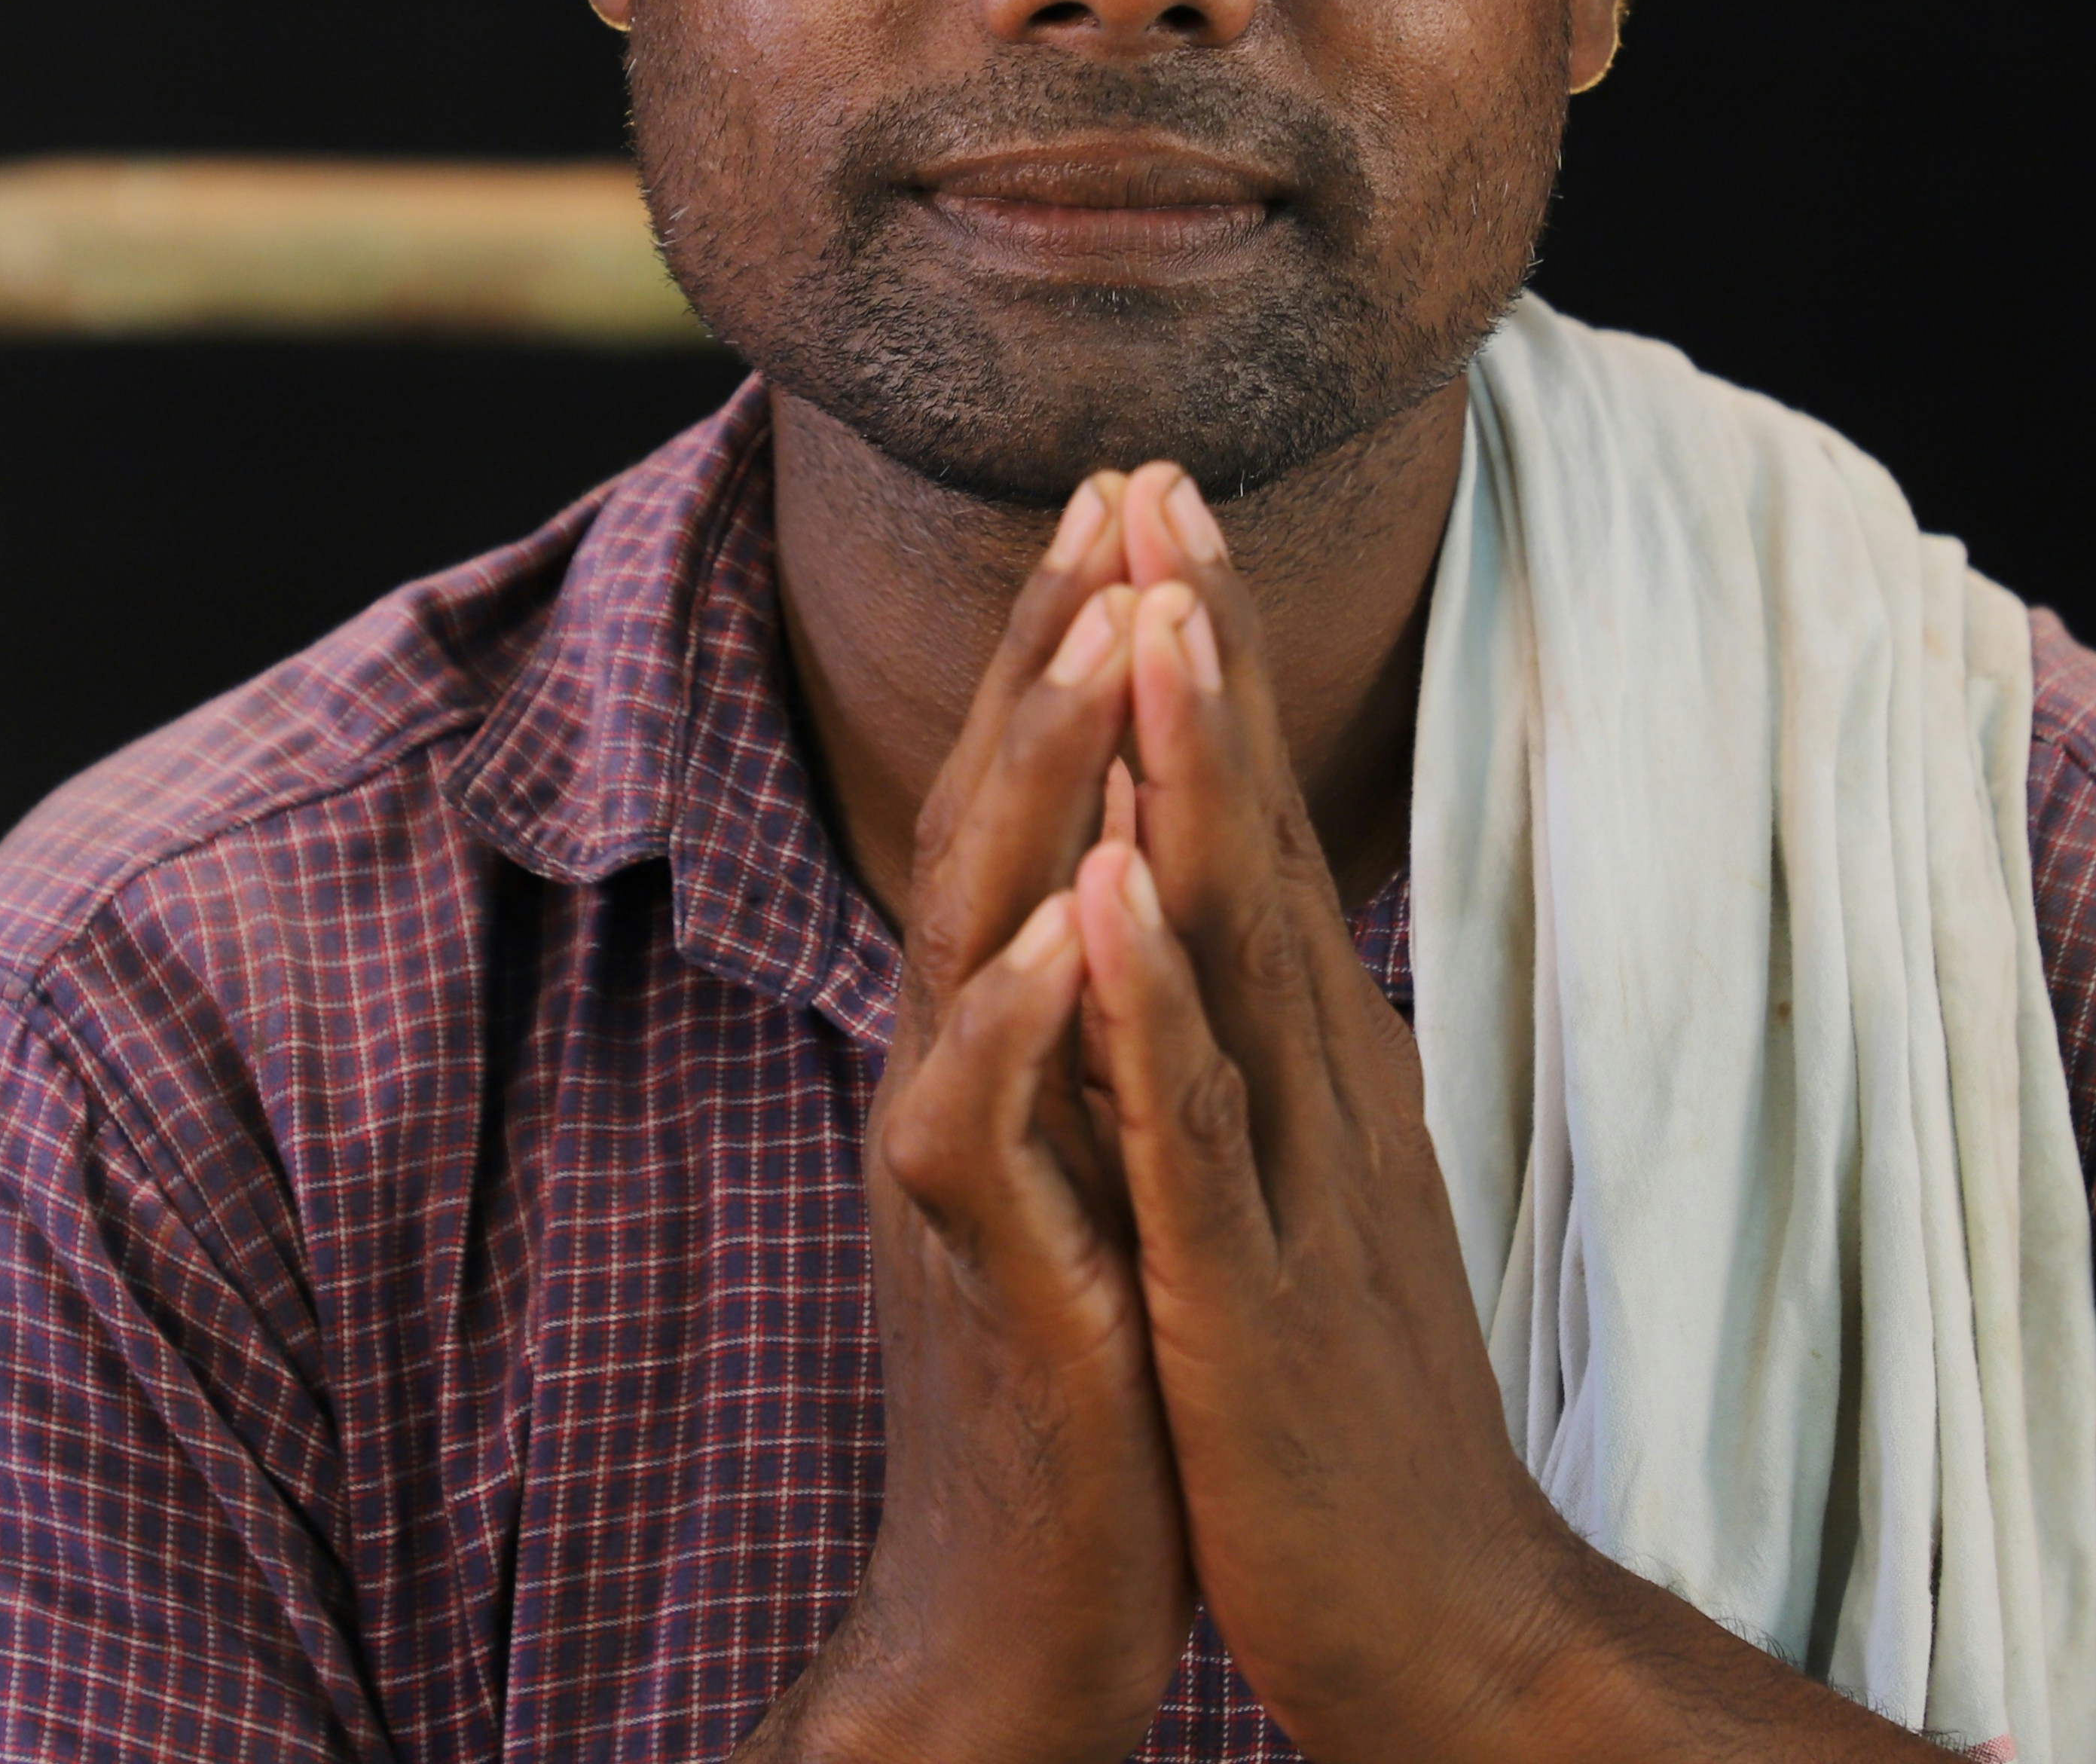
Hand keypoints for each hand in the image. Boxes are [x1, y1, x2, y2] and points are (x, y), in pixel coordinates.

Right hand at [744, 475, 1192, 1763]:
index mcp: (1003, 1039)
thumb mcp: (1098, 1157)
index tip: (1140, 494)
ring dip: (1041, 776)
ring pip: (977, 928)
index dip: (1079, 646)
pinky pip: (980, 1123)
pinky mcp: (977, 1274)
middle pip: (992, 817)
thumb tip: (1139, 873)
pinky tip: (1072, 918)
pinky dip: (1024, 1015)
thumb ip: (1096, 1023)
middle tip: (1116, 489)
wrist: (1024, 1607)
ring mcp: (955, 1167)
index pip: (1038, 800)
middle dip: (1053, 648)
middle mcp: (958, 1070)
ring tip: (1109, 631)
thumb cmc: (1085, 1377)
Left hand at [1072, 473, 1934, 1763]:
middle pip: (1245, 834)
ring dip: (1190, 773)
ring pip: (1231, 944)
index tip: (1156, 502)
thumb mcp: (1297, 1195)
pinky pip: (1193, 1131)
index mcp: (1313, 1067)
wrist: (1442, 1627)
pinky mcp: (1249, 1299)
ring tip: (1148, 611)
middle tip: (1154, 472)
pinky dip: (1153, 1003)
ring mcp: (1293, 1185)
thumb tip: (1209, 931)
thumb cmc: (1350, 1415)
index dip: (1202, 662)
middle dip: (1197, 649)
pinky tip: (1111, 894)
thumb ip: (1258, 1064)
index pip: (1242, 825)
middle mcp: (1317, 1090)